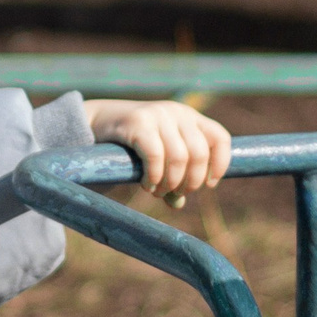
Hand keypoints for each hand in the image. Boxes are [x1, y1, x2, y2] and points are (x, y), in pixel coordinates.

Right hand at [82, 99, 231, 201]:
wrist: (96, 122)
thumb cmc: (133, 144)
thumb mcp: (159, 156)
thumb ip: (171, 176)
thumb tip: (177, 204)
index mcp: (190, 118)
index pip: (219, 138)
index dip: (219, 164)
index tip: (208, 185)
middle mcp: (178, 112)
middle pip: (199, 154)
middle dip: (190, 182)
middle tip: (175, 193)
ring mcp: (158, 115)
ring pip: (179, 158)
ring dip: (170, 183)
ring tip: (157, 192)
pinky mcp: (138, 122)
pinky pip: (156, 155)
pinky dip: (154, 177)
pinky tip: (146, 184)